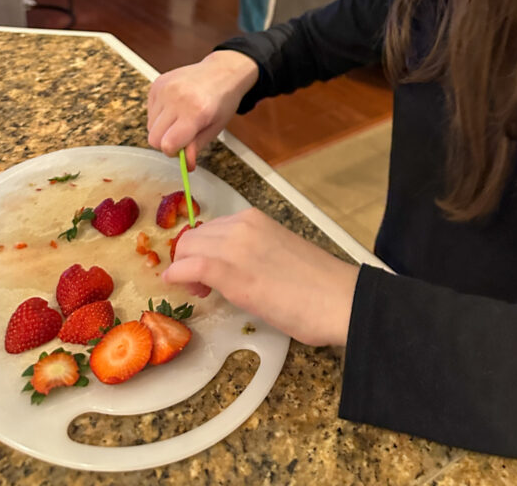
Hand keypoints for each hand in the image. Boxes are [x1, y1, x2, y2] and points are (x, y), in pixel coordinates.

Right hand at [147, 51, 258, 169]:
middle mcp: (176, 98)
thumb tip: (185, 165)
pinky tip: (175, 106)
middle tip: (182, 134)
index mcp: (195, 112)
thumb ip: (196, 147)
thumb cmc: (222, 100)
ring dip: (162, 128)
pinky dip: (160, 114)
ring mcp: (164, 89)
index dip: (174, 152)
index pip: (167, 145)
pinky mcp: (157, 84)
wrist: (222, 72)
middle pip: (153, 138)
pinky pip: (149, 111)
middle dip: (166, 142)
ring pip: (149, 126)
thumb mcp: (215, 128)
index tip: (183, 148)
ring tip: (181, 117)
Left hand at [162, 207, 359, 346]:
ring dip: (184, 270)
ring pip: (187, 249)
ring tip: (203, 292)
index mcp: (254, 218)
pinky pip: (188, 267)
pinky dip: (177, 276)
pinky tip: (180, 287)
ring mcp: (235, 247)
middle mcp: (241, 225)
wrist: (338, 298)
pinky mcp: (231, 273)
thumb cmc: (317, 283)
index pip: (210, 229)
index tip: (208, 273)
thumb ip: (252, 251)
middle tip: (203, 286)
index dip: (203, 251)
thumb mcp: (278, 251)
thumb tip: (233, 266)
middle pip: (193, 237)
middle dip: (189, 260)